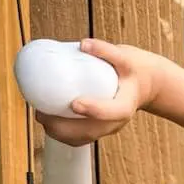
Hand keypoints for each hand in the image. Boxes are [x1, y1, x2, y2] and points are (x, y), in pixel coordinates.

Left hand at [34, 38, 160, 146]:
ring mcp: (107, 129)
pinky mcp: (99, 130)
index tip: (74, 103)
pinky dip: (62, 134)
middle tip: (41, 113)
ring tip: (41, 116)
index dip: (94, 110)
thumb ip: (107, 50)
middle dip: (64, 127)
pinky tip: (48, 122)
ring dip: (59, 133)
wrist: (142, 86)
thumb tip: (83, 44)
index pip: (112, 112)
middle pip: (90, 132)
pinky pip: (80, 138)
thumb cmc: (132, 69)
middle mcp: (116, 122)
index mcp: (126, 105)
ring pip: (82, 138)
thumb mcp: (126, 57)